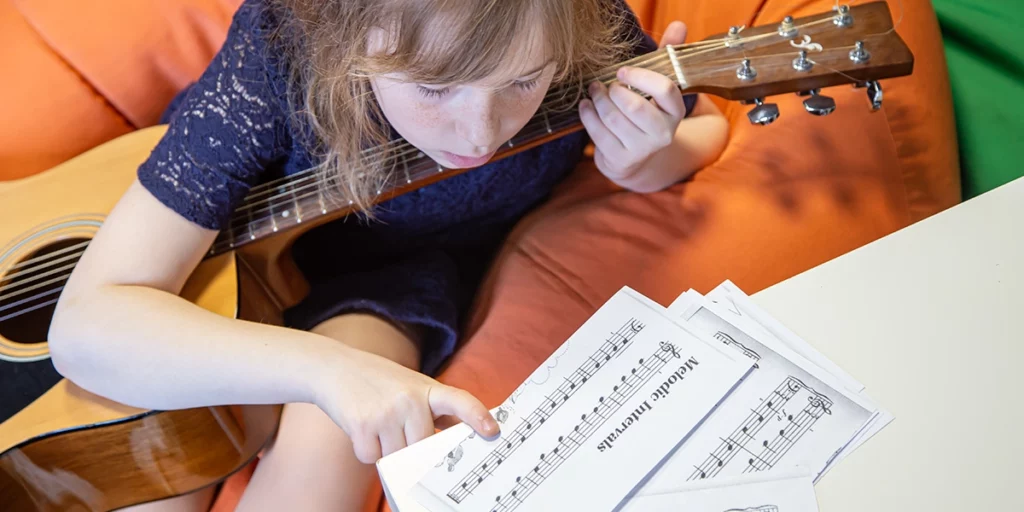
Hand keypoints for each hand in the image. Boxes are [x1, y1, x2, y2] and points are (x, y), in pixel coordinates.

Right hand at [313, 320, 498, 463]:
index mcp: (427, 388)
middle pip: (423, 446)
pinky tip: (362, 428)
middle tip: (395, 425)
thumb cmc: (378, 381)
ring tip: (376, 423)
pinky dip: (366, 450)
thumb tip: (463, 435)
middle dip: (410, 445)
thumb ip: (436, 410)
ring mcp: (387, 412)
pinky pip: (373, 458)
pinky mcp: (363, 426)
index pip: (458, 400)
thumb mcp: (412, 386)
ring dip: (385, 448)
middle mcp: (410, 399)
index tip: (491, 430)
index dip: (477, 415)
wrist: (334, 367)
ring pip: (397, 456)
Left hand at [579, 21, 689, 184]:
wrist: (634, 157)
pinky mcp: (622, 160)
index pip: (665, 90)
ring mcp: (643, 149)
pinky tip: (585, 106)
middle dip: (612, 91)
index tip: (622, 71)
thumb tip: (678, 25)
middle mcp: (663, 133)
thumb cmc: (644, 112)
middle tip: (602, 83)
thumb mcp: (657, 87)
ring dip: (598, 100)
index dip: (640, 77)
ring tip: (593, 91)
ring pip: (613, 118)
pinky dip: (588, 115)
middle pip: (634, 106)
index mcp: (676, 111)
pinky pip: (599, 133)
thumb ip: (665, 57)